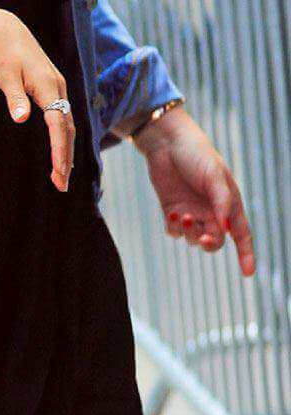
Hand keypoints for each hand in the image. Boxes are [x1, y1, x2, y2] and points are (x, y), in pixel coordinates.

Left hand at [0, 9, 74, 192]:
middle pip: (68, 128)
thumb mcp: (4, 74)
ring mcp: (57, 87)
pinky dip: (62, 137)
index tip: (59, 171)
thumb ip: (14, 97)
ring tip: (61, 177)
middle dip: (66, 157)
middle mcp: (58, 86)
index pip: (58, 123)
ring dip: (66, 150)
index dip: (60, 149)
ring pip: (67, 124)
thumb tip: (21, 119)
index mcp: (48, 84)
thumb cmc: (1, 52)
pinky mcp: (51, 89)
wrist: (4, 29)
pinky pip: (62, 117)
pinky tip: (59, 153)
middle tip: (61, 185)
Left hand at [134, 105, 255, 276]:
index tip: (248, 273)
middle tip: (203, 237)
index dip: (246, 254)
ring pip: (194, 237)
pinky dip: (175, 228)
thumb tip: (226, 229)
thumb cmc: (196, 154)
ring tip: (184, 215)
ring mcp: (192, 212)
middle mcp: (211, 211)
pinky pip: (176, 231)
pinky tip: (175, 215)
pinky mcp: (173, 210)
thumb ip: (221, 201)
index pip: (241, 234)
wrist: (167, 142)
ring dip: (190, 232)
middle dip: (209, 243)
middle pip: (215, 240)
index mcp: (228, 203)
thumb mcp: (214, 175)